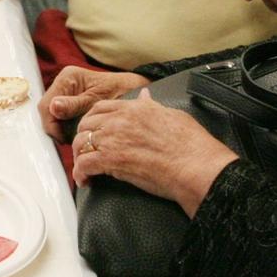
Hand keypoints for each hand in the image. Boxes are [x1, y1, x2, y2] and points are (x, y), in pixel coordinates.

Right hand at [38, 66, 143, 138]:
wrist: (135, 91)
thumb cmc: (121, 92)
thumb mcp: (97, 100)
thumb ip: (75, 104)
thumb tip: (54, 107)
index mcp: (68, 77)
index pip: (46, 105)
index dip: (52, 125)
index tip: (63, 138)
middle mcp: (64, 83)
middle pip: (48, 111)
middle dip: (56, 128)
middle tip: (71, 140)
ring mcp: (67, 92)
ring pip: (53, 116)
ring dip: (62, 128)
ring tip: (76, 137)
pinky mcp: (71, 102)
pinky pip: (62, 117)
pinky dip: (67, 127)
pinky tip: (77, 133)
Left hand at [71, 96, 237, 212]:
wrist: (196, 166)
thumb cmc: (191, 145)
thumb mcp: (172, 115)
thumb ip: (153, 106)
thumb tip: (145, 95)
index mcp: (134, 108)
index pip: (100, 107)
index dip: (92, 119)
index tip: (92, 130)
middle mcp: (120, 120)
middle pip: (86, 124)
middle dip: (83, 138)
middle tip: (87, 151)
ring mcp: (113, 139)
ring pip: (80, 143)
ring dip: (80, 156)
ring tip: (85, 168)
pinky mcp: (111, 160)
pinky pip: (84, 164)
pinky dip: (81, 174)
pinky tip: (86, 180)